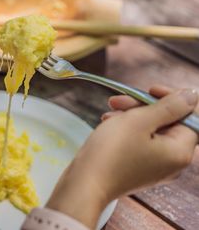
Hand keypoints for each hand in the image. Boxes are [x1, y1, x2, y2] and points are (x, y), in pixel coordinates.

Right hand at [46, 86, 197, 227]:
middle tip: (119, 100)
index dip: (173, 99)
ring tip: (110, 110)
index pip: (191, 117)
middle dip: (144, 106)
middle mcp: (173, 163)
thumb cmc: (111, 152)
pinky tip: (108, 123)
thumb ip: (169, 106)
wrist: (84, 184)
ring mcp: (155, 168)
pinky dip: (126, 130)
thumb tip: (192, 95)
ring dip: (132, 116)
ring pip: (152, 131)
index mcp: (180, 152)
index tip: (150, 89)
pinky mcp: (138, 170)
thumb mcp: (139, 121)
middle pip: (169, 123)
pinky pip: (140, 143)